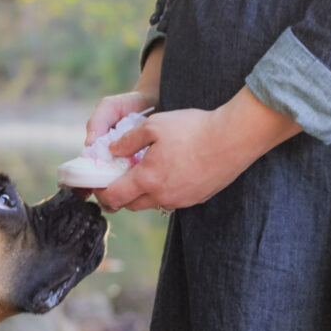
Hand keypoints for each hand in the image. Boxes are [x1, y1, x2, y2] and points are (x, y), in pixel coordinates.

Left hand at [94, 88, 300, 211]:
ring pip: (150, 204)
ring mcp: (181, 200)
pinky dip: (162, 191)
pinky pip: (170, 200)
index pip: (113, 198)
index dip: (100, 193)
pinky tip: (167, 172)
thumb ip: (128, 141)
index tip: (97, 183)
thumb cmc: (193, 129)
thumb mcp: (154, 126)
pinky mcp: (196, 199)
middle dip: (119, 194)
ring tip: (143, 172)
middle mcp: (162, 196)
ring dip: (141, 193)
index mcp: (147, 179)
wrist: (234, 138)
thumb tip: (112, 150)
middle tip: (116, 177)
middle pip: (129, 205)